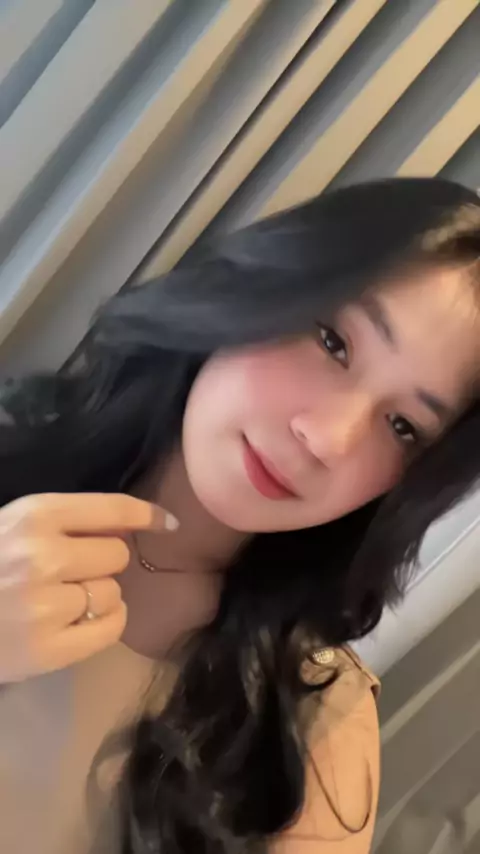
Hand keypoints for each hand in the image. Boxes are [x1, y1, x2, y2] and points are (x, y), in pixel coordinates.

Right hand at [0, 493, 174, 682]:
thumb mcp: (15, 525)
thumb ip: (65, 521)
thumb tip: (133, 521)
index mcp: (33, 515)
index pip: (110, 508)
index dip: (145, 514)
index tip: (168, 522)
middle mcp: (42, 556)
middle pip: (117, 554)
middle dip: (101, 563)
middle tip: (69, 573)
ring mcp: (45, 604)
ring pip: (114, 591)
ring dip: (99, 595)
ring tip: (61, 600)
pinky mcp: (48, 649)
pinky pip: (111, 626)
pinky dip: (104, 622)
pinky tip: (76, 621)